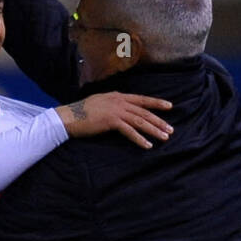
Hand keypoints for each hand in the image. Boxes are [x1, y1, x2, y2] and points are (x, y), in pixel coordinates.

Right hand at [57, 93, 172, 147]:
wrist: (69, 116)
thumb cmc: (82, 112)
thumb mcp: (100, 102)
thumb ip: (112, 104)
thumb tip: (120, 109)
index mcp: (118, 96)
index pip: (141, 99)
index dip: (156, 103)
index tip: (169, 107)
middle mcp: (119, 101)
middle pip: (144, 111)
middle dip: (159, 120)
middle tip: (171, 129)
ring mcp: (116, 110)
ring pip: (140, 121)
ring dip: (154, 130)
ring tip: (165, 137)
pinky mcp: (111, 121)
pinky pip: (129, 131)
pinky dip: (140, 139)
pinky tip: (148, 145)